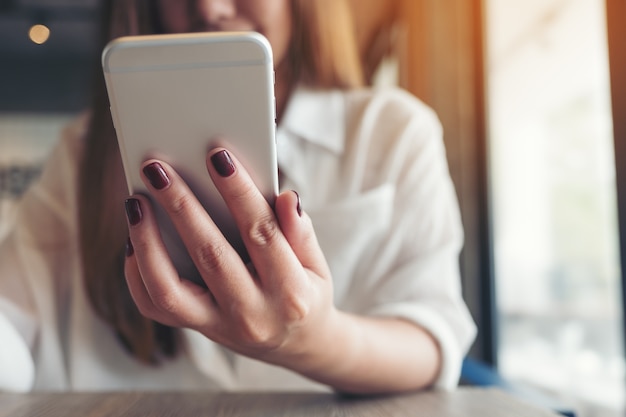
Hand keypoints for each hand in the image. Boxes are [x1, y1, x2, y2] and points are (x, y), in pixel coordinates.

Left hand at [123, 148, 336, 366]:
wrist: (296, 346)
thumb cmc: (306, 294)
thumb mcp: (317, 265)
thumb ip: (301, 232)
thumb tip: (286, 197)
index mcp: (290, 293)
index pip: (261, 233)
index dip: (239, 192)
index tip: (218, 156)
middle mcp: (252, 314)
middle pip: (210, 255)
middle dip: (182, 206)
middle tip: (158, 168)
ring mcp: (220, 326)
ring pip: (169, 289)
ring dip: (146, 241)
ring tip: (136, 202)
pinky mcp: (197, 329)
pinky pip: (156, 306)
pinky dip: (137, 272)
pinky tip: (134, 238)